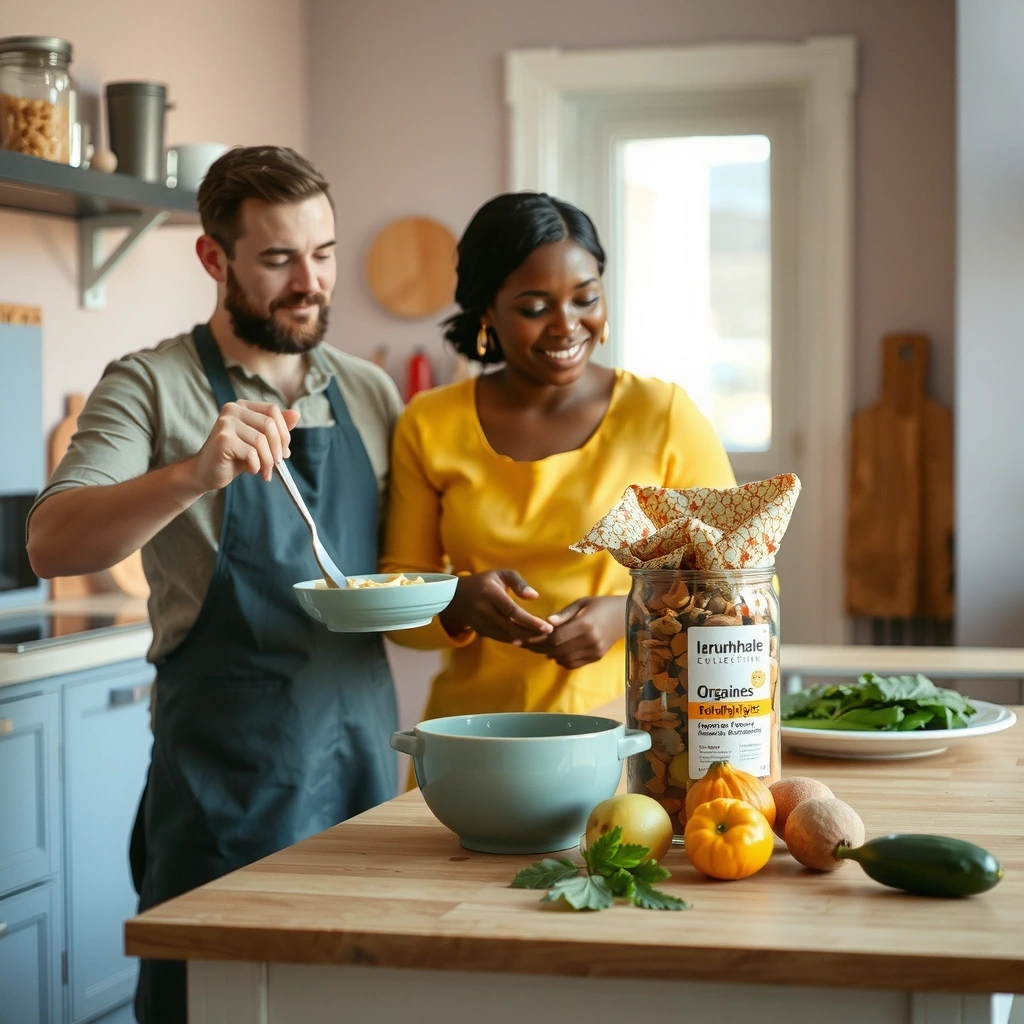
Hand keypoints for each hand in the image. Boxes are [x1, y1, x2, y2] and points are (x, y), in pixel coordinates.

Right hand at [187, 401, 300, 491]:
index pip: (273, 411)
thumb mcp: (259, 442)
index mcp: (243, 406)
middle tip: (277, 465)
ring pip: (261, 440)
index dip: (284, 433)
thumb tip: (297, 414)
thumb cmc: (235, 458)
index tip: (284, 452)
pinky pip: (251, 452)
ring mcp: (225, 423)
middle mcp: (232, 409)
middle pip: (269, 424)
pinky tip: (251, 470)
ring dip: (268, 461)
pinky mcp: (222, 439)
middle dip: (277, 448)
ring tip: (265, 472)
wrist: (205, 473)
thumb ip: (276, 428)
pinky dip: (255, 466)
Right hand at [438, 569, 553, 643]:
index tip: (547, 626)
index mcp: (490, 594)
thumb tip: (534, 596)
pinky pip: (501, 638)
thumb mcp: (500, 574)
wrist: (456, 596)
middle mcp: (484, 610)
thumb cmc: (484, 582)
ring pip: (506, 636)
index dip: (530, 621)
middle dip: (531, 633)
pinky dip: (516, 640)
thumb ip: (519, 582)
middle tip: (548, 633)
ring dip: (525, 638)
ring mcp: (481, 623)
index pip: (513, 611)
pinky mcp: (481, 631)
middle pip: (511, 627)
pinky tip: (528, 638)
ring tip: (542, 636)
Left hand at [525, 596, 625, 669]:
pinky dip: (560, 659)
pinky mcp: (596, 657)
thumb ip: (564, 614)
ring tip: (536, 646)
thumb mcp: (582, 603)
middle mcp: (590, 640)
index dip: (537, 639)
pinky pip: (572, 663)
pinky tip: (554, 651)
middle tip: (523, 643)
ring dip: (548, 654)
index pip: (556, 637)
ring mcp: (594, 651)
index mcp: (585, 624)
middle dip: (538, 648)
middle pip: (557, 650)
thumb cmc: (600, 605)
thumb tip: (546, 623)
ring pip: (563, 659)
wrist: (625, 616)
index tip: (522, 638)